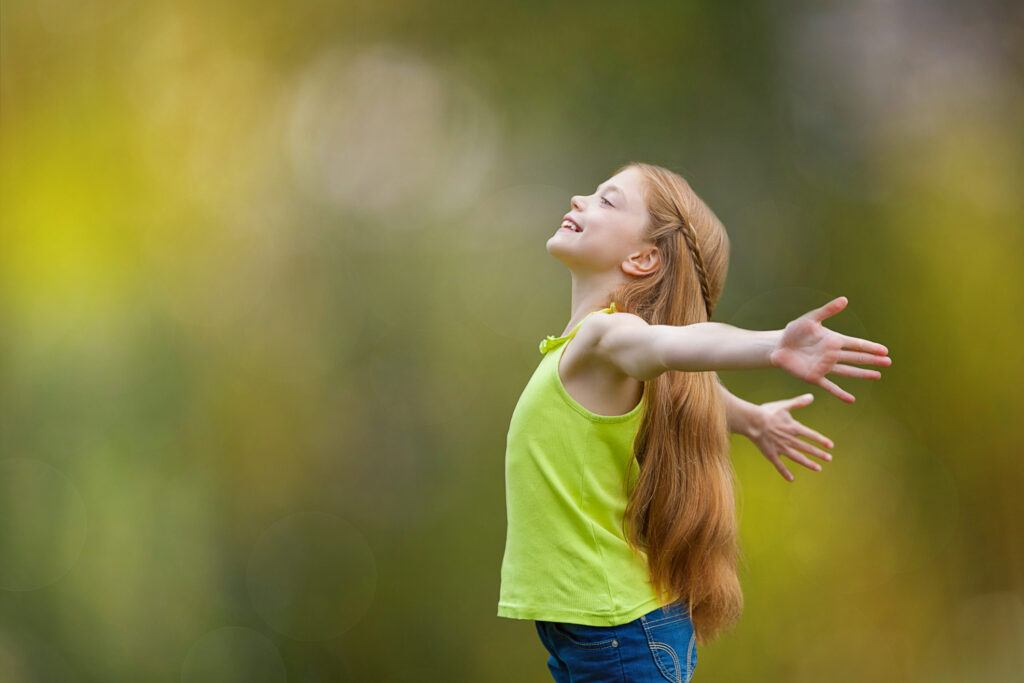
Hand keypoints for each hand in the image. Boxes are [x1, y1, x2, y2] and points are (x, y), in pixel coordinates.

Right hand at [748, 393, 833, 481]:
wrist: (752, 421)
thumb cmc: (767, 412)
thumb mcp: (784, 405)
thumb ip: (798, 402)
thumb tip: (812, 396)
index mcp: (793, 428)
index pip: (811, 435)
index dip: (821, 440)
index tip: (831, 446)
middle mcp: (790, 440)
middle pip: (807, 448)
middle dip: (819, 454)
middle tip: (829, 459)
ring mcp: (781, 448)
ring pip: (797, 457)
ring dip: (808, 463)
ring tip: (818, 468)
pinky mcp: (771, 454)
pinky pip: (779, 465)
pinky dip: (785, 472)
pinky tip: (791, 479)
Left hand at [769, 296, 890, 402]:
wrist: (777, 346)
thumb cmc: (794, 331)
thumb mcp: (810, 319)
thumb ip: (827, 311)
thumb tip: (845, 299)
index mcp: (833, 340)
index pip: (856, 344)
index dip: (870, 347)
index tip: (884, 350)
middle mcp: (832, 354)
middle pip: (856, 357)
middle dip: (872, 360)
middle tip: (888, 362)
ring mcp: (824, 366)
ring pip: (847, 371)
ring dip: (862, 374)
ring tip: (877, 375)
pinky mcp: (814, 377)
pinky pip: (829, 386)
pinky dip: (839, 393)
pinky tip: (851, 399)